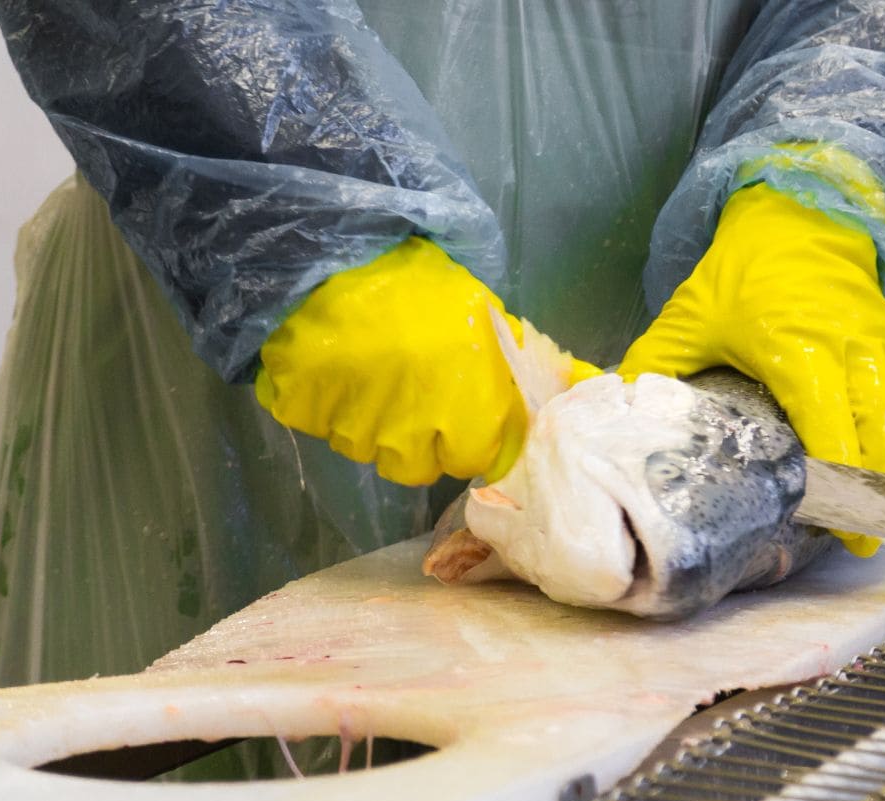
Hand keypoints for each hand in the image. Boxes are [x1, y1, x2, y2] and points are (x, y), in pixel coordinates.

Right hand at [257, 237, 593, 485]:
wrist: (337, 249)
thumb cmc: (418, 280)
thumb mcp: (481, 313)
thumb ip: (512, 361)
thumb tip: (577, 379)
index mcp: (469, 415)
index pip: (472, 461)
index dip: (464, 437)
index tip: (455, 411)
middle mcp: (415, 436)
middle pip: (415, 467)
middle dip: (414, 439)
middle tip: (406, 390)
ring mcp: (357, 431)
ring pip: (366, 449)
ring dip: (367, 422)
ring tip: (366, 369)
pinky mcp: (307, 415)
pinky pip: (320, 425)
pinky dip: (323, 403)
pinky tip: (332, 366)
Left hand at [621, 183, 884, 555]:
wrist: (799, 215)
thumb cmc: (742, 270)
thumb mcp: (689, 315)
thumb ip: (655, 368)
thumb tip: (623, 417)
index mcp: (798, 344)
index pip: (832, 421)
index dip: (838, 475)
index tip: (833, 522)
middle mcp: (852, 347)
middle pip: (884, 432)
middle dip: (876, 490)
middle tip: (860, 541)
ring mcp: (884, 346)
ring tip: (878, 521)